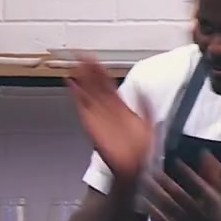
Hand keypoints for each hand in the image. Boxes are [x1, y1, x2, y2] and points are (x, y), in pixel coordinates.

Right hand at [66, 54, 151, 180]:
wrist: (135, 165)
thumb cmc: (143, 148)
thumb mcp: (150, 121)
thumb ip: (145, 104)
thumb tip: (142, 87)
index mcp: (122, 107)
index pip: (109, 85)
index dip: (101, 72)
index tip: (95, 59)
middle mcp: (108, 109)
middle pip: (96, 85)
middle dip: (88, 70)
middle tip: (80, 54)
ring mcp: (98, 116)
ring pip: (88, 93)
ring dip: (81, 79)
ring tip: (74, 64)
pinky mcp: (91, 124)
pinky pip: (82, 107)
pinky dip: (76, 96)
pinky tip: (71, 84)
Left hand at [144, 150, 220, 220]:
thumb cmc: (218, 207)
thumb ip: (213, 172)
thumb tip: (204, 153)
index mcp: (212, 201)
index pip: (200, 185)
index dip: (188, 173)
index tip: (177, 160)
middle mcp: (200, 212)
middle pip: (180, 196)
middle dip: (165, 183)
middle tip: (150, 169)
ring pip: (169, 209)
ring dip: (155, 196)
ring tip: (142, 184)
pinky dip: (153, 216)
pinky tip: (142, 205)